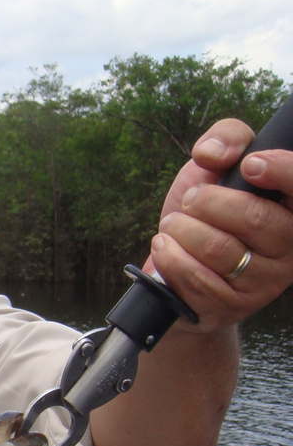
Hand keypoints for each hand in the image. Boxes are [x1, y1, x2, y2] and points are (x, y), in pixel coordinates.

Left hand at [151, 118, 292, 332]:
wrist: (175, 274)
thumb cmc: (203, 217)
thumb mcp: (213, 170)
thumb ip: (226, 140)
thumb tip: (214, 153)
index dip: (283, 172)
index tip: (250, 165)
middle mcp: (289, 247)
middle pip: (254, 218)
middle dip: (206, 202)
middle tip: (189, 201)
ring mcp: (264, 281)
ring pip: (220, 248)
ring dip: (182, 230)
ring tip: (173, 225)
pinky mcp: (233, 306)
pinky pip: (196, 277)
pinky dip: (170, 256)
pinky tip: (165, 248)